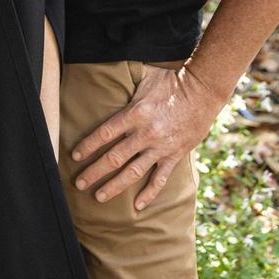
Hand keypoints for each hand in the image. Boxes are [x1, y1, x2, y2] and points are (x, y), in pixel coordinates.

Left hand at [71, 64, 224, 209]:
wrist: (202, 92)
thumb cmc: (171, 81)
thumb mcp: (145, 76)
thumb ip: (126, 81)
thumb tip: (107, 72)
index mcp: (135, 113)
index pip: (105, 133)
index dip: (89, 145)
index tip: (75, 156)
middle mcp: (145, 133)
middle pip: (114, 157)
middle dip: (94, 171)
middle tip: (80, 183)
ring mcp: (160, 147)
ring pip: (133, 172)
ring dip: (114, 186)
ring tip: (98, 196)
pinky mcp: (174, 156)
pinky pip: (160, 179)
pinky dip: (149, 193)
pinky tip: (138, 205)